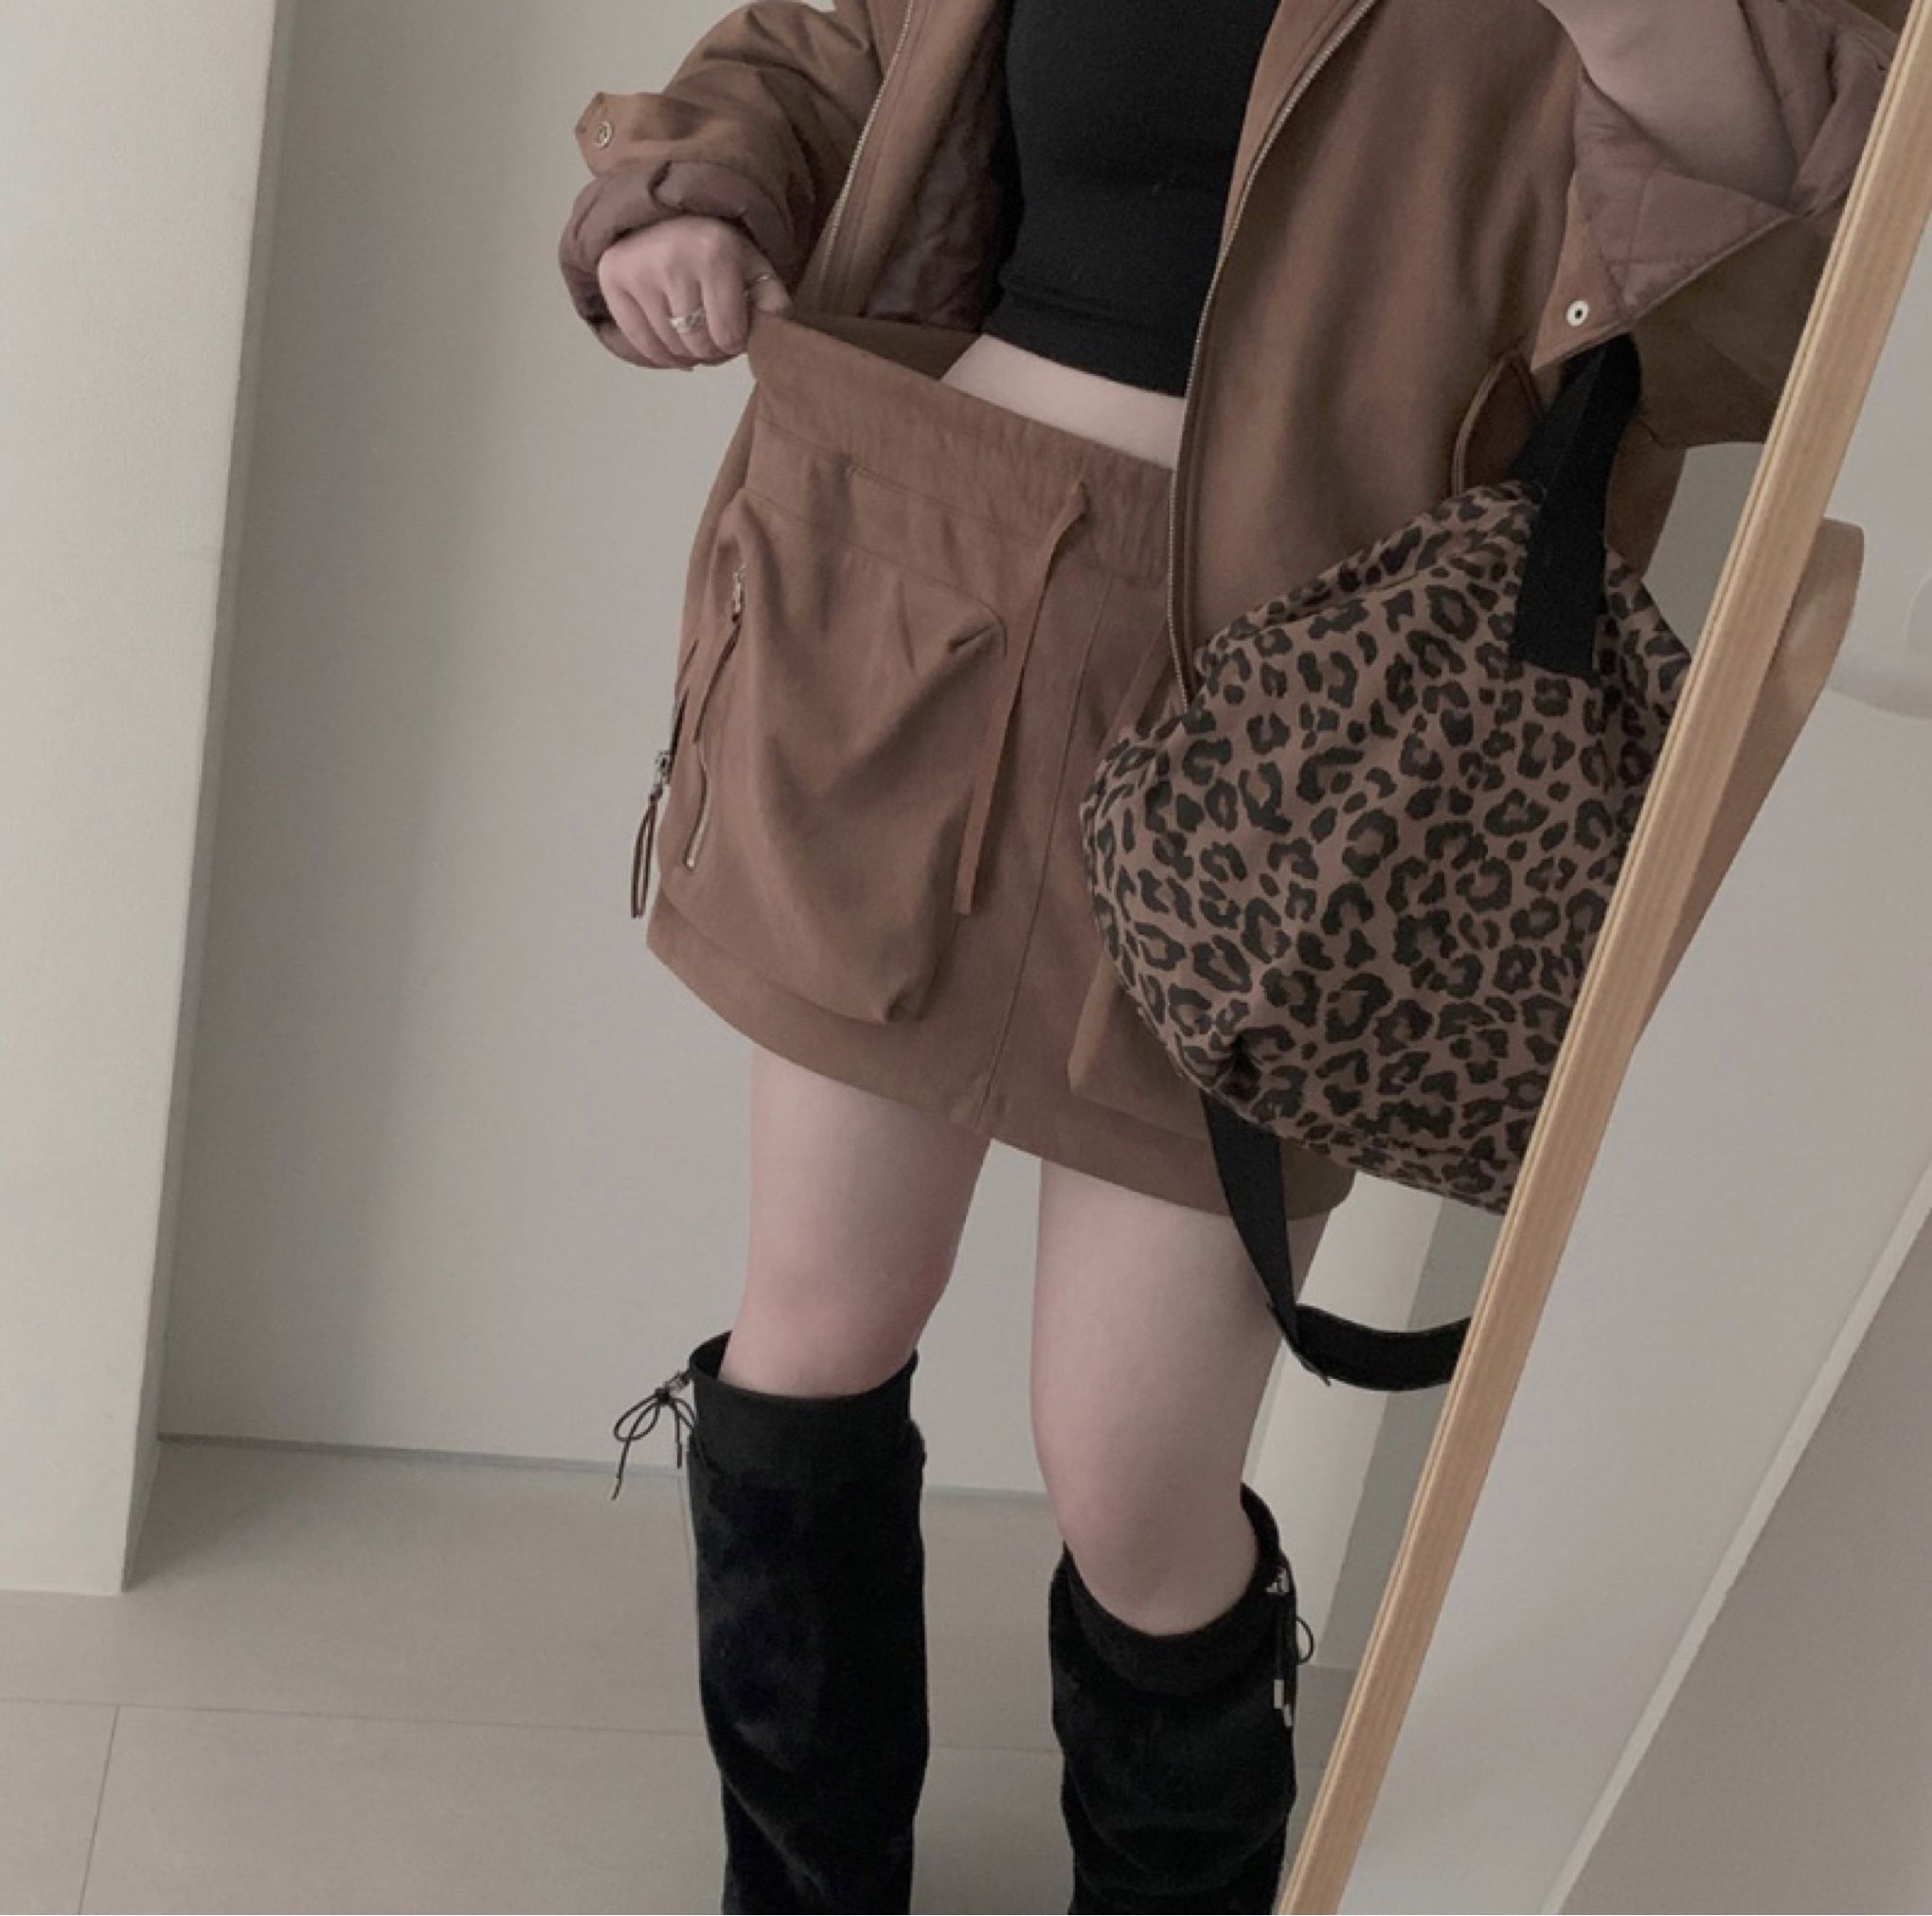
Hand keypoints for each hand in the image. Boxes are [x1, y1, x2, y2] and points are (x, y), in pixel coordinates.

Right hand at [596, 215, 791, 370]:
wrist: (670, 214)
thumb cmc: (718, 249)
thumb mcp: (755, 268)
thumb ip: (773, 303)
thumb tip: (772, 334)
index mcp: (715, 254)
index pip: (727, 337)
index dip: (735, 343)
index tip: (735, 329)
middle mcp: (672, 260)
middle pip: (698, 346)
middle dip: (712, 349)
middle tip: (714, 331)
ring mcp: (638, 269)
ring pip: (670, 348)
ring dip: (686, 351)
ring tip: (694, 330)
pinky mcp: (612, 278)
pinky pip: (640, 343)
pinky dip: (660, 352)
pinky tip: (673, 339)